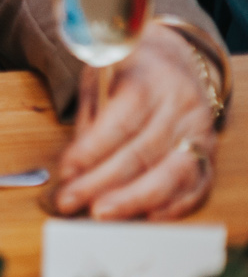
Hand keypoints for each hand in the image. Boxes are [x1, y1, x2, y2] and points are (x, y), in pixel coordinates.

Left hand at [53, 22, 219, 219]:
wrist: (176, 59)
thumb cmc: (128, 70)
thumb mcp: (99, 76)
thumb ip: (90, 118)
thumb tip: (75, 166)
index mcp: (150, 80)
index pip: (121, 121)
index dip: (91, 150)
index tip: (66, 172)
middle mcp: (181, 108)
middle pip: (143, 153)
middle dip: (102, 183)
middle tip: (72, 201)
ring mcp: (200, 133)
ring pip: (173, 175)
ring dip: (135, 201)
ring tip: (102, 215)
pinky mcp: (210, 155)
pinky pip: (197, 187)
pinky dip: (170, 207)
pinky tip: (143, 217)